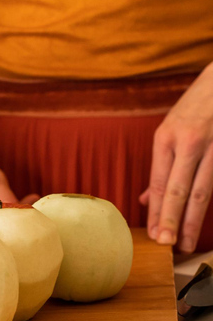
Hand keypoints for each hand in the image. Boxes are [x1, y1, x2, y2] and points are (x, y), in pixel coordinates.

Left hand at [140, 64, 212, 252]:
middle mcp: (188, 142)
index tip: (154, 233)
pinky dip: (211, 202)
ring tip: (187, 242)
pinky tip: (205, 220)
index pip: (160, 182)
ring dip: (193, 219)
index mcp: (167, 138)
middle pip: (179, 189)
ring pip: (202, 190)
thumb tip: (147, 199)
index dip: (157, 210)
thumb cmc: (195, 108)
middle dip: (172, 220)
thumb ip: (161, 166)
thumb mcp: (170, 130)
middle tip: (167, 244)